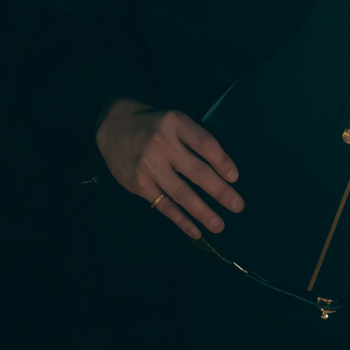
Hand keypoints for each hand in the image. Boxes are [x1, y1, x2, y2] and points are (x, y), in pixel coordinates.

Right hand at [95, 98, 243, 241]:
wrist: (112, 125)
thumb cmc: (153, 124)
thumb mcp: (173, 119)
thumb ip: (193, 138)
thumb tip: (223, 168)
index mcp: (175, 123)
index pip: (204, 144)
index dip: (222, 161)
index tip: (235, 177)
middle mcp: (162, 144)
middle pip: (196, 171)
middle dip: (219, 191)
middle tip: (237, 205)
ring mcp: (148, 166)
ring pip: (181, 193)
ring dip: (202, 212)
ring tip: (219, 225)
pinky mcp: (138, 184)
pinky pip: (164, 205)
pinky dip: (181, 220)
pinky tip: (196, 231)